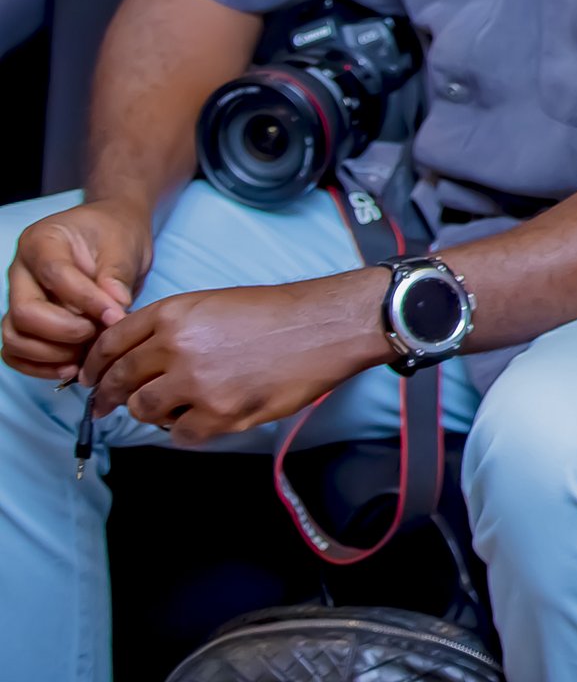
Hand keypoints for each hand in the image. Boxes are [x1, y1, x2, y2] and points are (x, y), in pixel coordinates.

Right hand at [4, 199, 151, 381]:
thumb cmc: (116, 235)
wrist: (113, 236)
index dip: (86, 300)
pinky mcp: (24, 323)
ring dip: (52, 354)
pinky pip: (15, 353)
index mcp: (42, 241)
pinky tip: (72, 368)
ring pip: (14, 337)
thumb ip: (117, 274)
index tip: (116, 315)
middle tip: (100, 332)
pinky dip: (39, 366)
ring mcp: (18, 299)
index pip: (54, 275)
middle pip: (24, 313)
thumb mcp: (125, 245)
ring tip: (89, 351)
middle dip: (65, 331)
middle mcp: (21, 272)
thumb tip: (116, 307)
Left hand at [81, 271, 389, 442]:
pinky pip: (180, 434)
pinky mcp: (219, 413)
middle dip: (110, 396)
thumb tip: (135, 357)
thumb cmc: (277, 312)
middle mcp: (177, 346)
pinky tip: (205, 416)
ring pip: (145, 410)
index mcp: (174, 313)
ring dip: (154, 411)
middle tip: (108, 406)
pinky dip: (187, 429)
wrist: (325, 326)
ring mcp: (196, 382)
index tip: (90, 379)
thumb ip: (172, 326)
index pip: (111, 343)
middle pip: (120, 380)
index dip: (94, 364)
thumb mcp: (214, 303)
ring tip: (177, 405)